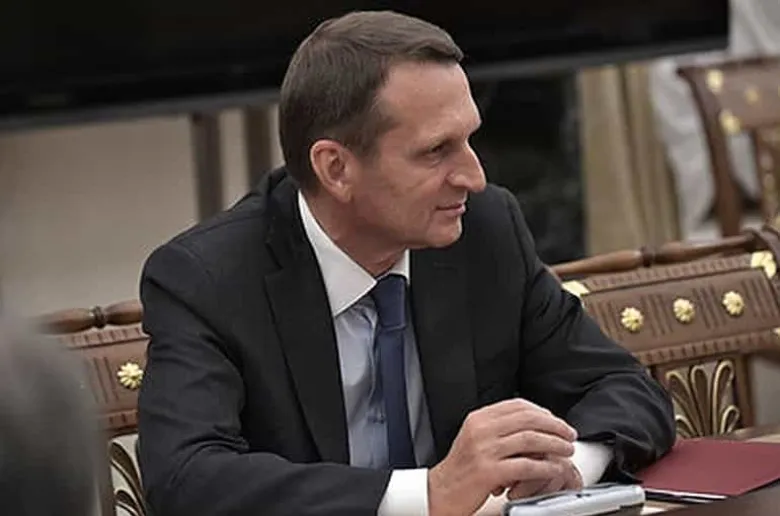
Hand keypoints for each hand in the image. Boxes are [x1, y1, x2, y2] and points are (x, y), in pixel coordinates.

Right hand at [427, 398, 576, 515]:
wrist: (440, 492)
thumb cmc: (462, 469)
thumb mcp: (475, 439)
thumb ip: (498, 429)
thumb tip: (532, 424)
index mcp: (479, 419)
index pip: (517, 405)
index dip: (542, 411)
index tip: (556, 420)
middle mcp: (481, 430)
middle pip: (527, 419)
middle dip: (554, 425)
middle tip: (569, 434)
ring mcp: (484, 450)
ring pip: (530, 440)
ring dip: (554, 444)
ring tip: (567, 450)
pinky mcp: (488, 472)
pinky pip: (525, 466)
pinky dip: (545, 467)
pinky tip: (554, 468)